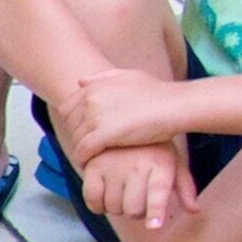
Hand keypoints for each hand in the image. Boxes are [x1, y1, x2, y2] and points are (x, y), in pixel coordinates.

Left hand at [50, 65, 178, 162]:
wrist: (175, 106)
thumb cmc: (157, 92)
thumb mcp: (129, 76)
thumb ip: (103, 78)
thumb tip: (80, 82)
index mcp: (93, 87)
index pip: (67, 107)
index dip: (74, 120)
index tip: (84, 129)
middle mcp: (90, 100)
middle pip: (70, 124)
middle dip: (77, 135)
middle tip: (89, 145)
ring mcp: (95, 117)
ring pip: (76, 139)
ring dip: (82, 148)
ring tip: (92, 156)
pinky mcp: (102, 135)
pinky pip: (82, 151)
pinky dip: (83, 159)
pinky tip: (90, 165)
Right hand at [81, 142, 197, 231]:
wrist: (125, 122)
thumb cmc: (154, 149)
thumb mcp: (174, 163)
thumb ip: (184, 187)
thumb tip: (194, 210)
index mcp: (160, 165)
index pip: (157, 193)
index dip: (155, 211)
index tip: (154, 226)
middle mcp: (136, 166)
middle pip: (133, 209)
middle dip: (136, 213)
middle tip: (137, 202)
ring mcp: (113, 166)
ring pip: (113, 206)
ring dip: (118, 208)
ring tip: (122, 195)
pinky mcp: (93, 166)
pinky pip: (92, 199)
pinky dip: (97, 206)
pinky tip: (104, 198)